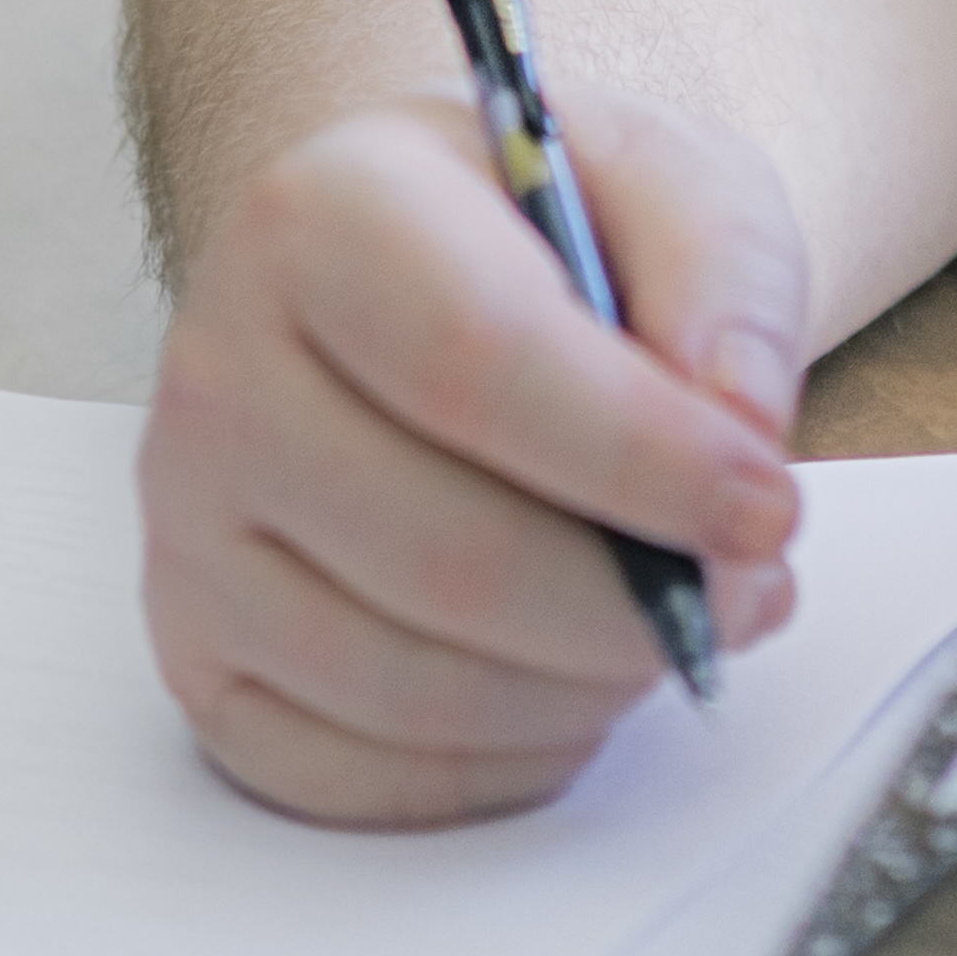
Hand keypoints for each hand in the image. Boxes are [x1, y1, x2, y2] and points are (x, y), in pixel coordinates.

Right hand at [139, 89, 808, 822]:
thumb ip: (724, 279)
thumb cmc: (557, 230)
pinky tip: (574, 686)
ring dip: (578, 688)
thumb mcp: (671, 182)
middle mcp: (223, 372)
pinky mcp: (198, 657)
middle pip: (440, 552)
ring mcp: (191, 531)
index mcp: (322, 213)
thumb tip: (737, 424)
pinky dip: (495, 762)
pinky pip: (348, 773)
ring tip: (678, 628)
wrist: (440, 267)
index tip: (765, 506)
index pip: (477, 362)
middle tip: (747, 591)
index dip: (642, 457)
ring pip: (400, 682)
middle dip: (627, 605)